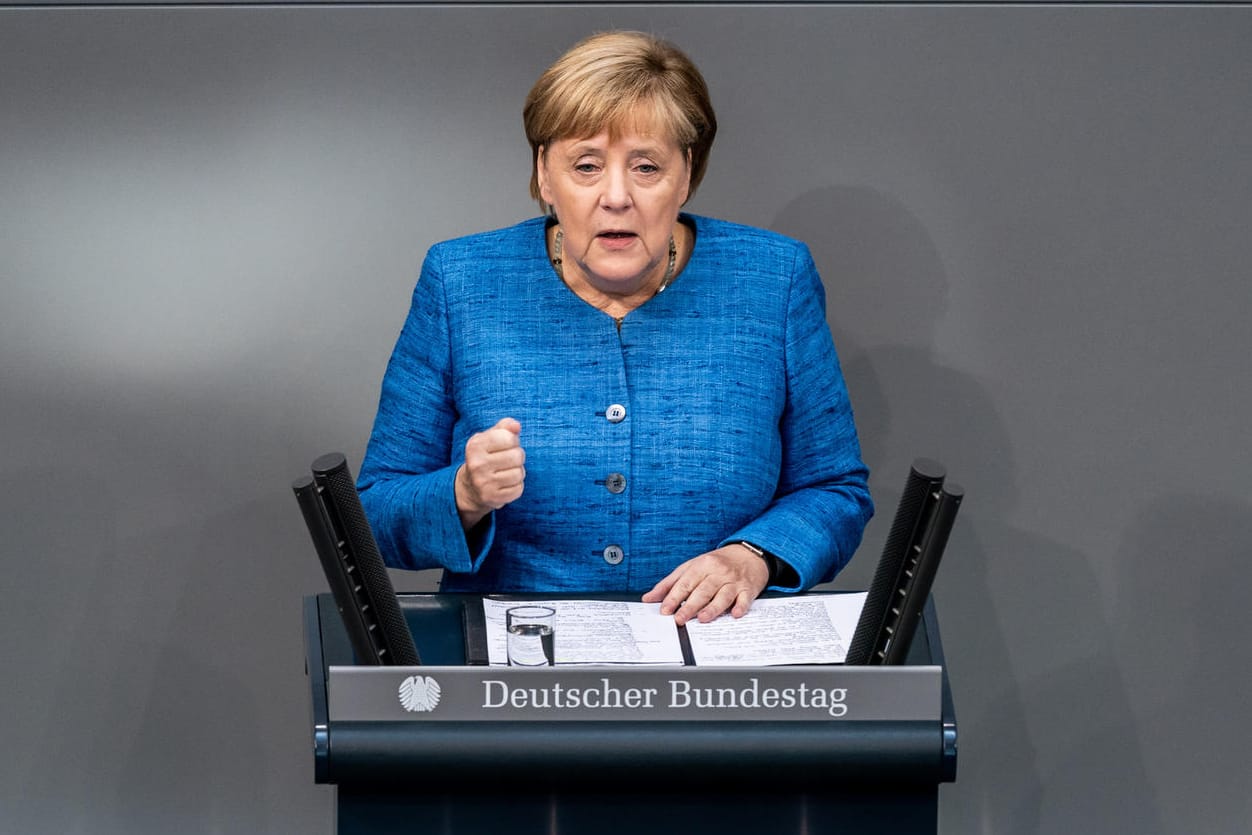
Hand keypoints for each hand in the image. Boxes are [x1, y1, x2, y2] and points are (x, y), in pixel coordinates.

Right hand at [455, 418, 524, 529]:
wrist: (470, 488)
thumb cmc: (485, 457)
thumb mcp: (489, 438)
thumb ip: (504, 427)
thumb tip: (516, 426)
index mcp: (475, 446)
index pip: (508, 437)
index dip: (513, 440)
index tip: (506, 445)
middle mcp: (476, 464)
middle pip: (517, 456)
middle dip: (518, 457)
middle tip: (508, 460)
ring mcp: (483, 483)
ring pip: (519, 473)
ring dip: (518, 472)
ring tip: (507, 472)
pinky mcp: (492, 498)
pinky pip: (518, 489)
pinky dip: (516, 486)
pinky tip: (505, 484)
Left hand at [641, 544, 769, 625]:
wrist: (748, 554)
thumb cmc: (716, 563)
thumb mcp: (691, 567)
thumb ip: (670, 583)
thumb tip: (648, 598)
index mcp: (701, 565)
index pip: (685, 583)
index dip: (674, 597)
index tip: (665, 610)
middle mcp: (717, 572)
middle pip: (703, 590)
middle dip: (690, 606)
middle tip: (679, 619)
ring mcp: (733, 581)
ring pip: (722, 595)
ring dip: (713, 607)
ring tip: (702, 619)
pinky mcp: (748, 589)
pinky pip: (745, 598)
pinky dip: (740, 606)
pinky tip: (735, 613)